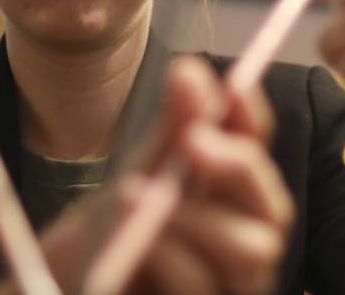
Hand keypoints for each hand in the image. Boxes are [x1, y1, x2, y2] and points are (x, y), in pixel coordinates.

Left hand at [38, 58, 291, 294]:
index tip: (233, 85)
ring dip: (191, 217)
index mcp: (233, 196)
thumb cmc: (114, 232)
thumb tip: (191, 70)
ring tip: (133, 198)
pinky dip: (170, 259)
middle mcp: (245, 240)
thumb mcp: (137, 173)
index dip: (253, 117)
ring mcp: (231, 284)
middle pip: (273, 206)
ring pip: (247, 248)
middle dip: (235, 166)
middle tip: (190, 141)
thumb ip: (171, 129)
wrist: (71, 282)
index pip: (259, 149)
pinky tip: (135, 248)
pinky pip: (203, 286)